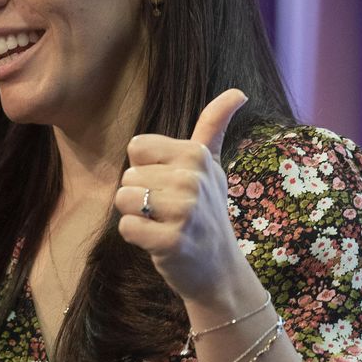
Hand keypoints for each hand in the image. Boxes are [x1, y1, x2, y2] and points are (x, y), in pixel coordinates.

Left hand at [117, 89, 252, 306]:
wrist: (218, 270)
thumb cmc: (207, 212)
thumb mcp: (212, 166)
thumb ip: (214, 125)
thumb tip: (239, 91)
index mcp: (196, 154)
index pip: (137, 148)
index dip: (146, 170)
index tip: (170, 186)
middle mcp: (193, 178)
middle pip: (127, 175)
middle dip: (140, 196)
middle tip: (168, 212)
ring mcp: (185, 210)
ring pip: (122, 199)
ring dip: (136, 217)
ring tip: (163, 225)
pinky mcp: (172, 240)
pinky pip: (126, 227)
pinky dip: (136, 237)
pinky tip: (159, 243)